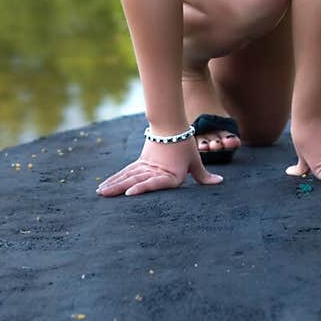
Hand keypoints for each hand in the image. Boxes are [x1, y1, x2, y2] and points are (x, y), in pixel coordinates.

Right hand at [96, 136, 223, 196]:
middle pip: (135, 179)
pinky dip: (115, 179)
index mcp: (169, 174)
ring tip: (100, 192)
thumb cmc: (185, 145)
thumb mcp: (195, 161)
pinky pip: (126, 172)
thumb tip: (219, 182)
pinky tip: (105, 185)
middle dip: (119, 188)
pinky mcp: (140, 163)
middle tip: (104, 195)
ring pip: (127, 175)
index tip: (129, 193)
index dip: (141, 188)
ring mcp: (145, 166)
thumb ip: (204, 176)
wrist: (172, 125)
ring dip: (113, 184)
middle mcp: (155, 171)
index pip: (154, 182)